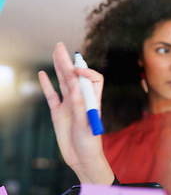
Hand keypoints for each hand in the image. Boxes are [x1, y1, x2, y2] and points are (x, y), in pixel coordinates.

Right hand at [38, 43, 113, 184]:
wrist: (82, 159)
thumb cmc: (90, 143)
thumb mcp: (86, 123)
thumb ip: (80, 105)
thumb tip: (76, 85)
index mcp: (92, 100)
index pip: (93, 79)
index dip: (85, 72)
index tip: (76, 72)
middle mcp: (81, 100)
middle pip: (74, 76)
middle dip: (67, 61)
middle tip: (60, 46)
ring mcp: (69, 106)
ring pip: (63, 82)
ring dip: (58, 68)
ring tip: (54, 53)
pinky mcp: (58, 114)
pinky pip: (52, 96)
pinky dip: (47, 85)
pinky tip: (43, 74)